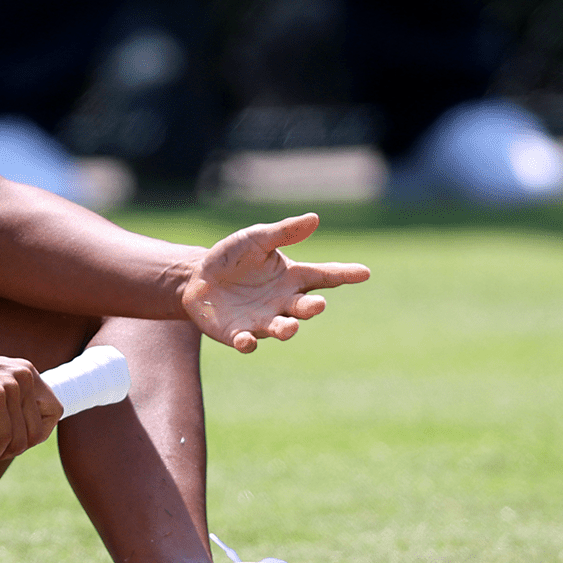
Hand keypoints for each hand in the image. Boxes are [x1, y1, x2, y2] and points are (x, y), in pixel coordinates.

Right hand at [0, 343, 61, 462]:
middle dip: (20, 447)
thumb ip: (9, 401)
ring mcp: (9, 385)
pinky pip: (3, 437)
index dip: (40, 432)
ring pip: (21, 437)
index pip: (54, 410)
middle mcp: (23, 375)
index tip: (19, 441)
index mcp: (27, 370)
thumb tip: (22, 437)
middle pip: (39, 429)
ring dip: (5, 453)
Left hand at [181, 213, 370, 352]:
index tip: (364, 272)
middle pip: (304, 308)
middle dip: (311, 308)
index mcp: (292, 278)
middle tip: (316, 306)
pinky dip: (247, 343)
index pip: (323, 275)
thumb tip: (314, 218)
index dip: (344, 274)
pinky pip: (247, 343)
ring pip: (281, 329)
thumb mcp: (255, 239)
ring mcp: (263, 321)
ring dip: (286, 329)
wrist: (198, 278)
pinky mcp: (238, 334)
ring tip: (290, 328)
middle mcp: (283, 302)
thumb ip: (283, 232)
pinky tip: (245, 340)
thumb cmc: (233, 257)